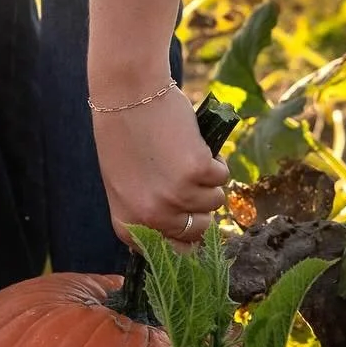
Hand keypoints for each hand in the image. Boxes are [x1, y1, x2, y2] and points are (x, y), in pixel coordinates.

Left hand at [92, 86, 228, 250]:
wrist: (128, 95)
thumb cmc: (122, 136)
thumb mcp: (124, 185)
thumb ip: (147, 212)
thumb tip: (186, 232)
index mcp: (128, 224)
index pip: (173, 251)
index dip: (188, 234)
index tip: (192, 217)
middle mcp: (152, 217)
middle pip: (199, 230)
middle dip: (201, 206)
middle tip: (188, 179)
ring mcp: (176, 196)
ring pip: (216, 202)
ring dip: (209, 181)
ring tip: (185, 156)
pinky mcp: (197, 172)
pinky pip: (223, 177)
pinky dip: (216, 161)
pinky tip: (193, 145)